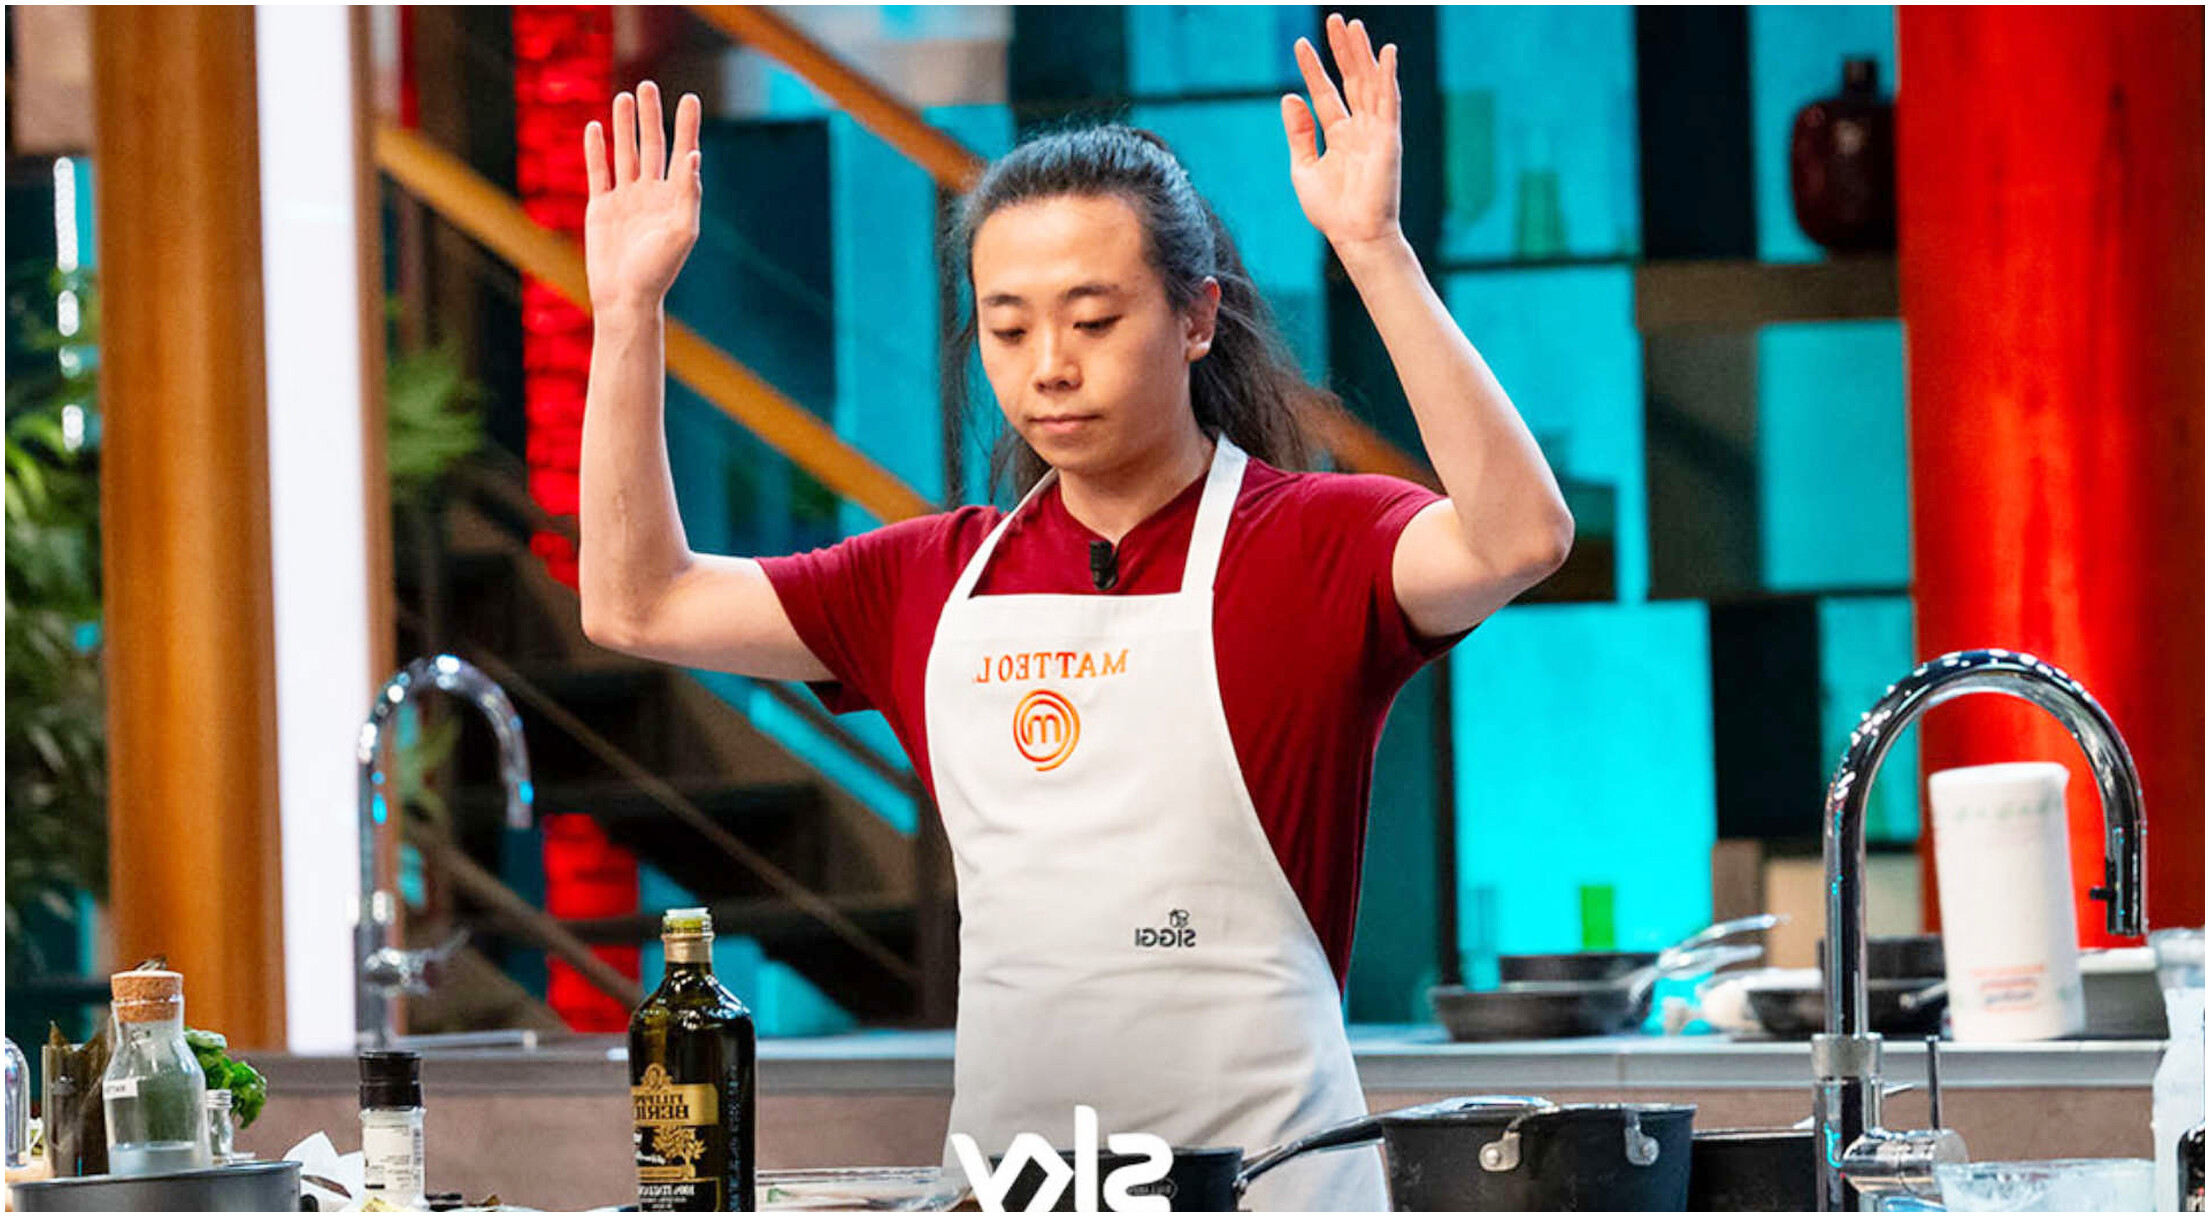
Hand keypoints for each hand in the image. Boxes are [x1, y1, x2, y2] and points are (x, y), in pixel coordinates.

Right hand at [583, 81, 701, 313]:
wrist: (625, 297)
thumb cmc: (658, 270)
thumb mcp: (681, 232)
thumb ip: (688, 195)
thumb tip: (693, 157)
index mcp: (675, 199)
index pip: (683, 154)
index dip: (686, 127)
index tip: (689, 99)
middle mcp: (652, 195)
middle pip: (652, 146)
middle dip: (651, 116)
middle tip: (648, 86)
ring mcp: (626, 199)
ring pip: (626, 153)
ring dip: (625, 126)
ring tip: (625, 97)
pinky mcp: (601, 207)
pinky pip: (599, 172)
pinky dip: (597, 150)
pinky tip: (596, 128)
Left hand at [1281, 14, 1402, 254]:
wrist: (1353, 234)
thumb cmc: (1331, 209)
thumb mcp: (1304, 166)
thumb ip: (1300, 132)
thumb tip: (1290, 97)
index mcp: (1339, 135)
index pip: (1325, 93)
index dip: (1313, 68)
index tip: (1301, 44)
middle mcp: (1360, 128)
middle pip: (1351, 80)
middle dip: (1342, 51)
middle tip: (1334, 20)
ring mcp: (1376, 131)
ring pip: (1369, 83)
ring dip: (1362, 54)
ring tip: (1353, 25)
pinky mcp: (1389, 138)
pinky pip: (1389, 101)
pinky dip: (1387, 77)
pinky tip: (1386, 53)